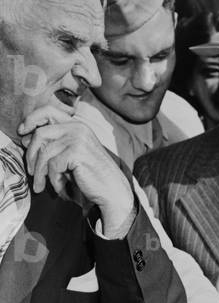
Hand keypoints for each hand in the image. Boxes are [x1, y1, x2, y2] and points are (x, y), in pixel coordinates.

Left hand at [18, 106, 133, 230]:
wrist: (112, 191)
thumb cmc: (91, 175)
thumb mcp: (71, 154)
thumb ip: (54, 143)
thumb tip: (26, 138)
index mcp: (77, 125)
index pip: (47, 111)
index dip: (31, 119)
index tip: (22, 132)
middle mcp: (78, 128)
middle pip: (41, 133)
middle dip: (31, 154)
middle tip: (32, 172)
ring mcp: (78, 139)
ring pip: (45, 152)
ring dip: (41, 172)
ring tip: (41, 185)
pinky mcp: (77, 153)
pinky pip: (53, 165)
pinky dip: (54, 180)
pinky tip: (60, 188)